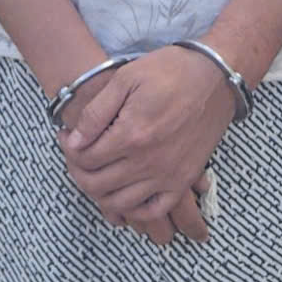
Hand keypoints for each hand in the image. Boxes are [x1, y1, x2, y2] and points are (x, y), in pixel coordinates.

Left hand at [60, 46, 235, 242]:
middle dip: (78, 172)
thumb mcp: (125, 79)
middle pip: (97, 185)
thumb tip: (74, 140)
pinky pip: (154, 210)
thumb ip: (96, 113)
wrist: (215, 77)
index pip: (85, 159)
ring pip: (121, 203)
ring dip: (100, 192)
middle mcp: (148, 162)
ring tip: (96, 171)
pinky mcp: (184, 180)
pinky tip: (124, 193)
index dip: (68, 149)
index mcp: (131, 134)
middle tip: (77, 155)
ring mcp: (168, 175)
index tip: (67, 136)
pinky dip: (134, 210)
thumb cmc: (169, 71)